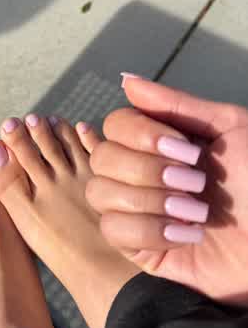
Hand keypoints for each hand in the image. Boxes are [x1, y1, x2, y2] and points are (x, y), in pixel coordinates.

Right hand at [86, 76, 247, 305]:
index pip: (114, 125)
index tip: (187, 149)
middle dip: (148, 170)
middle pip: (101, 158)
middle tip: (195, 182)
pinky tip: (187, 235)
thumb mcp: (229, 128)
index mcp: (160, 143)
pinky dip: (150, 231)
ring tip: (196, 212)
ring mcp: (136, 210)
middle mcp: (140, 173)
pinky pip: (113, 232)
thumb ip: (175, 104)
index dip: (140, 135)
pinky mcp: (138, 248)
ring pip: (99, 193)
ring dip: (149, 201)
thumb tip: (126, 79)